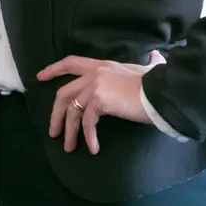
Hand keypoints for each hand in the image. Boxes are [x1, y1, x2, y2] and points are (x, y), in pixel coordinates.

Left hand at [37, 51, 164, 153]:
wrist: (165, 93)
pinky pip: (88, 122)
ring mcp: (95, 86)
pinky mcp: (100, 101)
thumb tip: (158, 56)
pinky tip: (93, 148)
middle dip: (56, 113)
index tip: (40, 77)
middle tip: (53, 131)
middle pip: (64, 93)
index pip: (71, 62)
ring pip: (72, 110)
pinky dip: (88, 137)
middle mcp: (94, 74)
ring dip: (69, 131)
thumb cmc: (159, 84)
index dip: (54, 69)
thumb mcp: (149, 69)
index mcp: (102, 65)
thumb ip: (151, 62)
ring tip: (68, 147)